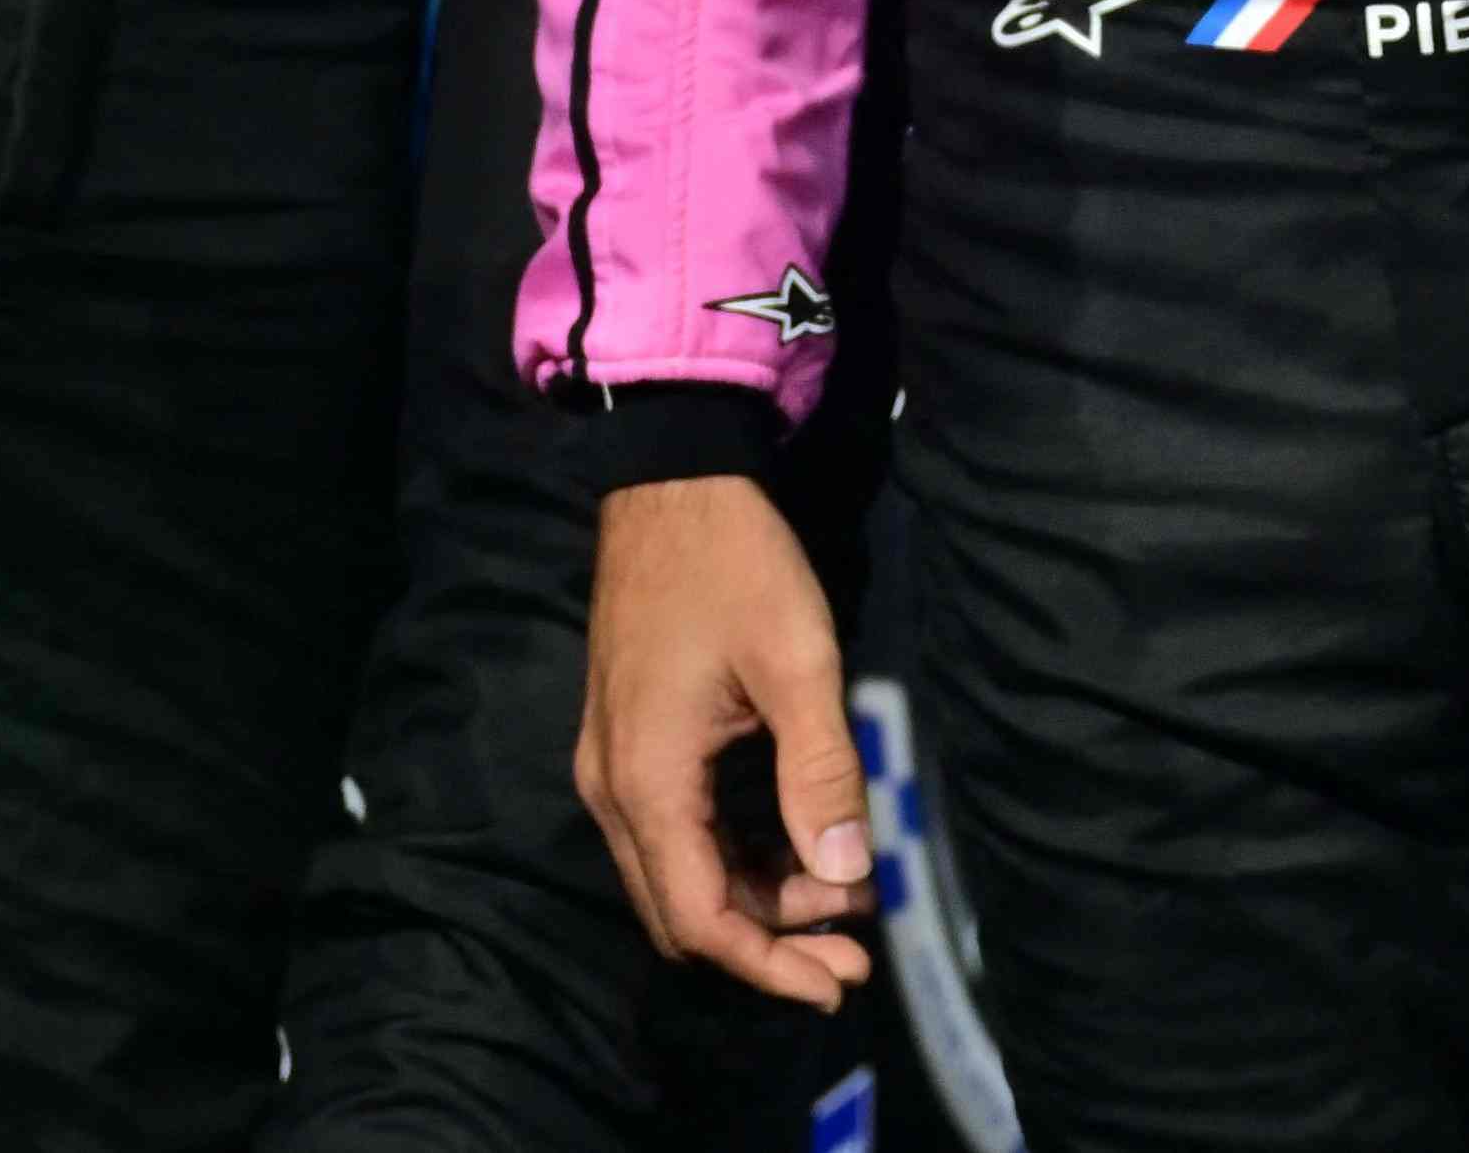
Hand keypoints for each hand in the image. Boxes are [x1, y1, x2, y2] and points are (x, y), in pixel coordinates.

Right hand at [577, 470, 871, 1007]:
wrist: (673, 483)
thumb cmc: (735, 565)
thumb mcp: (798, 662)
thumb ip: (821, 771)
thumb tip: (847, 875)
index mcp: (648, 780)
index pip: (701, 918)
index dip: (768, 965)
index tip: (838, 984)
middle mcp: (615, 790)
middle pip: (684, 910)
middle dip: (769, 944)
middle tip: (853, 954)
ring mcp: (615, 766)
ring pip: (682, 874)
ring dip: (759, 899)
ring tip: (845, 898)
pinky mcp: (631, 743)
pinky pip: (679, 831)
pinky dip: (738, 856)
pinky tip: (800, 848)